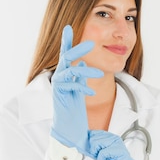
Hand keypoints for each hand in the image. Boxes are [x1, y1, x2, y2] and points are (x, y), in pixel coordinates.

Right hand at [50, 25, 102, 149]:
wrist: (68, 132)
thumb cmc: (74, 110)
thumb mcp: (80, 89)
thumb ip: (80, 75)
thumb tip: (84, 61)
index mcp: (65, 75)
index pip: (66, 54)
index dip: (67, 41)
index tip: (69, 26)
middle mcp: (60, 79)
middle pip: (66, 59)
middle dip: (77, 49)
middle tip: (91, 42)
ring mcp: (59, 88)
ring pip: (70, 72)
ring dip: (86, 71)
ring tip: (100, 74)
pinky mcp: (60, 99)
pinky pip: (69, 88)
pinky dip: (81, 87)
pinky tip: (90, 92)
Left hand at [87, 130, 151, 159]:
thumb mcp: (101, 155)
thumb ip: (94, 148)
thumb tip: (85, 144)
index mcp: (111, 138)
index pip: (96, 133)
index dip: (89, 139)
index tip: (87, 146)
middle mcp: (114, 138)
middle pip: (95, 138)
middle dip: (93, 149)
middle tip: (100, 157)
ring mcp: (117, 143)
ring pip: (97, 143)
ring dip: (97, 154)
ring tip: (104, 159)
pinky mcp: (118, 150)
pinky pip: (102, 153)